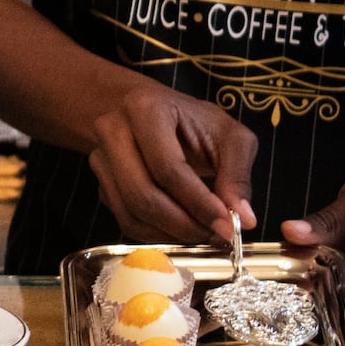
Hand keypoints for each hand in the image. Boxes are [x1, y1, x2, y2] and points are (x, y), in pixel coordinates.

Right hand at [86, 83, 258, 244]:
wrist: (153, 116)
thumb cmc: (195, 123)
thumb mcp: (229, 136)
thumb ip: (237, 175)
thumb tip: (244, 219)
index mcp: (146, 110)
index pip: (168, 168)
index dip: (198, 202)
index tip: (227, 225)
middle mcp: (112, 132)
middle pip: (142, 194)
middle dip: (183, 223)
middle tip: (214, 235)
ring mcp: (100, 160)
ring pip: (131, 212)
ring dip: (169, 233)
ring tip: (202, 234)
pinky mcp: (101, 185)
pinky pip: (125, 220)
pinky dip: (155, 234)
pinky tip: (181, 230)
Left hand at [281, 164, 344, 308]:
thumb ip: (328, 219)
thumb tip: (290, 233)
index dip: (311, 274)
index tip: (282, 263)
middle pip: (339, 293)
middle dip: (306, 274)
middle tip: (281, 253)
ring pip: (334, 293)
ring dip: (310, 274)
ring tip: (292, 251)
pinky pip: (339, 287)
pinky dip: (320, 272)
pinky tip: (306, 255)